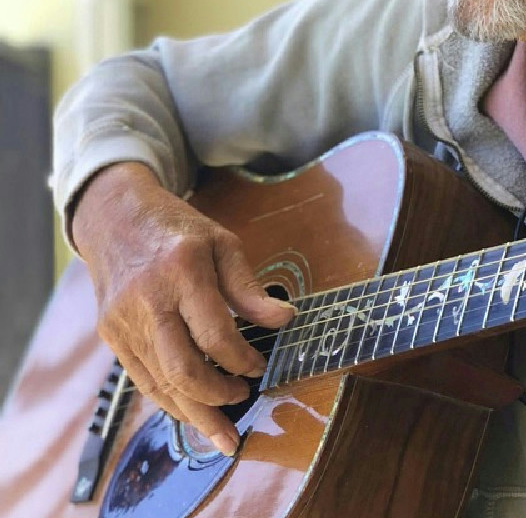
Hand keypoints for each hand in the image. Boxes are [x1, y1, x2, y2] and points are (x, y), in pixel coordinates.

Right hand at [72, 162, 293, 455]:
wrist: (114, 217)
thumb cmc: (178, 230)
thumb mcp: (223, 243)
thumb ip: (250, 288)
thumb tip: (285, 320)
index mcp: (181, 271)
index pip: (214, 333)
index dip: (242, 358)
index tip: (261, 366)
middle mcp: (147, 302)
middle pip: (182, 369)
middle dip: (217, 396)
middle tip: (245, 397)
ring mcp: (123, 323)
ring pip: (160, 384)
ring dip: (194, 414)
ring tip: (223, 436)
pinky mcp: (112, 336)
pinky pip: (143, 380)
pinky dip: (170, 401)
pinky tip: (193, 414)